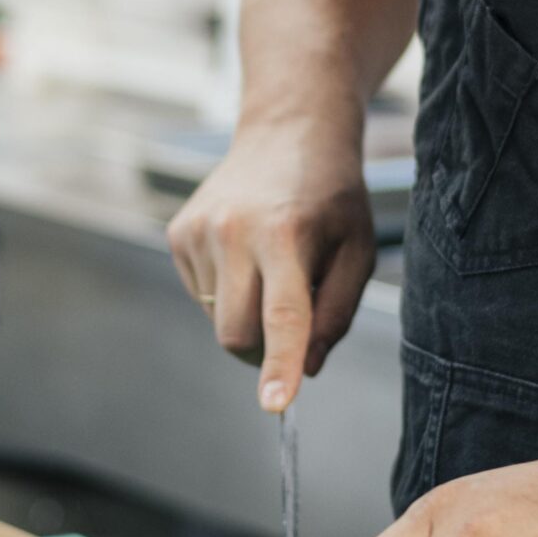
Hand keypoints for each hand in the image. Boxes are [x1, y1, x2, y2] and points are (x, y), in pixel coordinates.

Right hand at [166, 113, 378, 410]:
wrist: (287, 132)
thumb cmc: (332, 197)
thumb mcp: (359, 248)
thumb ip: (337, 313)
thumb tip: (305, 367)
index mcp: (286, 233)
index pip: (283, 315)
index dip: (279, 365)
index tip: (275, 405)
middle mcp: (233, 231)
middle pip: (237, 334)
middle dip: (265, 349)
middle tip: (294, 320)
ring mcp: (198, 231)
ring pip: (217, 319)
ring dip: (247, 313)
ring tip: (272, 264)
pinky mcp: (177, 234)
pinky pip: (201, 295)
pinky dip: (227, 290)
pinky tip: (246, 251)